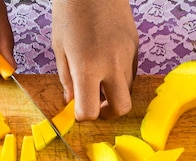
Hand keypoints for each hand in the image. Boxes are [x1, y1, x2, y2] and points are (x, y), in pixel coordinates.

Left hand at [52, 0, 138, 120]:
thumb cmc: (70, 10)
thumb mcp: (60, 47)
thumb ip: (67, 78)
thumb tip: (72, 101)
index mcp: (87, 67)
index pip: (89, 110)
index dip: (83, 115)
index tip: (77, 109)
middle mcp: (112, 65)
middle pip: (121, 109)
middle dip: (108, 113)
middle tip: (96, 105)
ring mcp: (128, 56)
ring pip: (127, 90)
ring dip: (113, 93)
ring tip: (99, 80)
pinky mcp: (136, 47)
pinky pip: (131, 73)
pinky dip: (120, 77)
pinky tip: (107, 63)